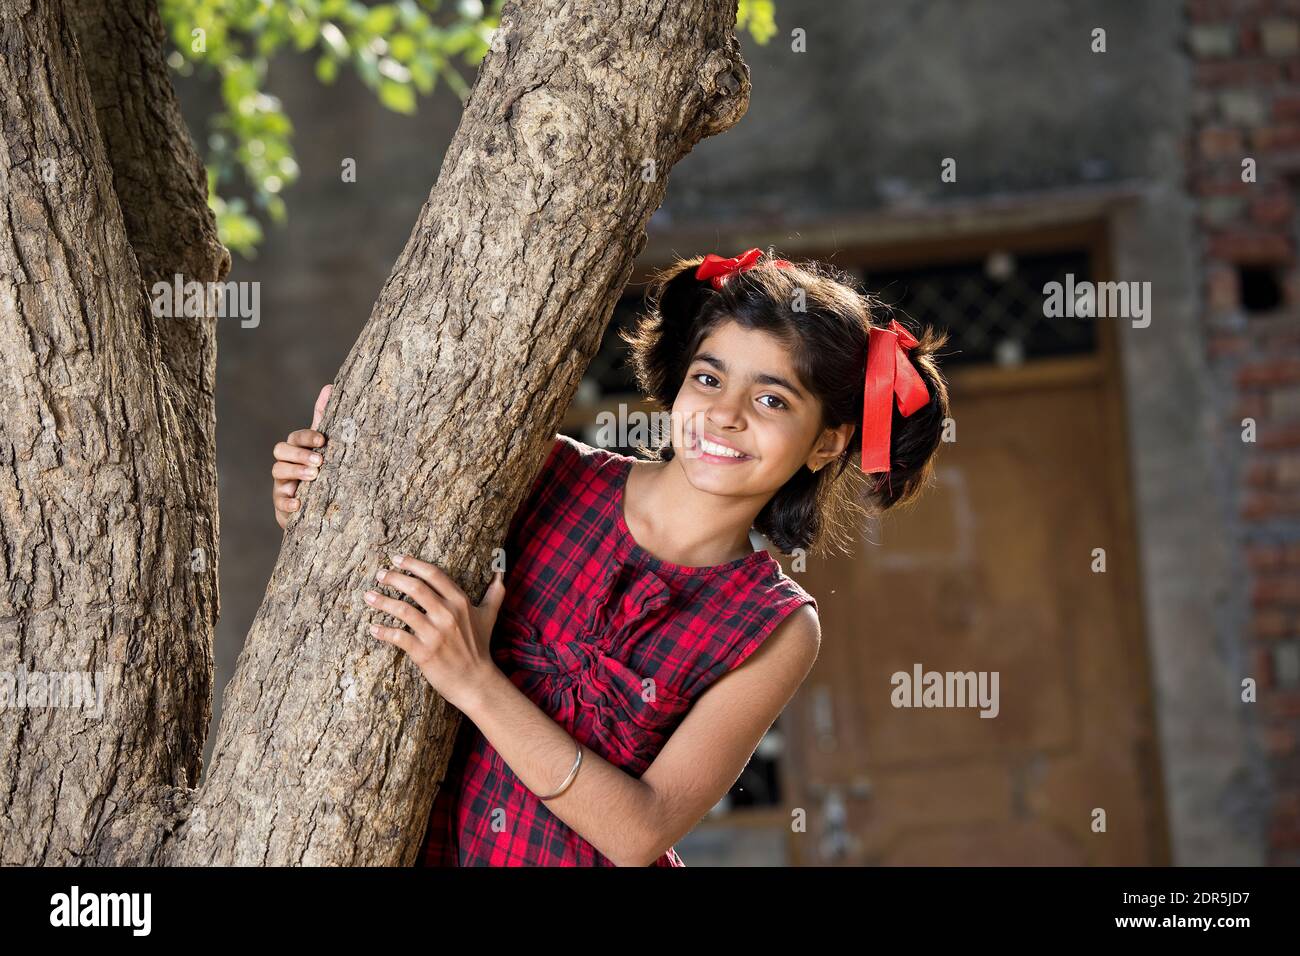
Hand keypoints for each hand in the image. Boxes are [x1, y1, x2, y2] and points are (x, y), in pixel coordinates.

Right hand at [272, 383, 332, 528]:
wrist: (322, 507)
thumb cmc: (324, 471)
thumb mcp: (326, 447)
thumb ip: (325, 418)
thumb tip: (329, 386)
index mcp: (298, 449)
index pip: (296, 437)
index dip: (306, 437)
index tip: (323, 440)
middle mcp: (287, 464)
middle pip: (280, 451)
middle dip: (299, 454)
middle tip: (320, 462)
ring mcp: (282, 484)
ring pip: (278, 472)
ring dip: (295, 472)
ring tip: (314, 476)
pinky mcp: (282, 505)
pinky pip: (279, 503)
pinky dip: (288, 503)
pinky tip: (299, 503)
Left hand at [365, 553, 506, 712]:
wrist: (476, 681)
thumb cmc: (480, 647)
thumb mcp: (489, 616)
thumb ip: (495, 593)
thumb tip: (501, 572)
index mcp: (460, 602)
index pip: (433, 574)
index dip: (413, 563)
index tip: (397, 558)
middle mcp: (447, 615)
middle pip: (415, 588)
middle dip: (393, 578)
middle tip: (380, 574)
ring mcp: (435, 634)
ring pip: (402, 610)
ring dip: (382, 601)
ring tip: (368, 596)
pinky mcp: (423, 653)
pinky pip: (398, 638)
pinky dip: (383, 632)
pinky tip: (373, 628)